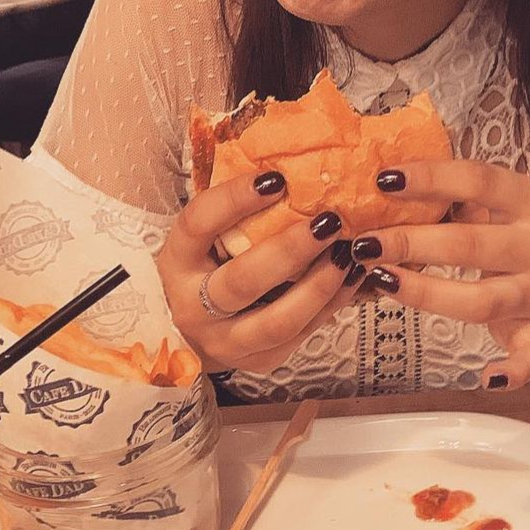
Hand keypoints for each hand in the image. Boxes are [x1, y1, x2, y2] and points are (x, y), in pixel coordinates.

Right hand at [157, 170, 362, 374]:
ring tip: (348, 253)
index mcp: (177, 262)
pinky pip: (303, 334)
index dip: (235, 199)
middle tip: (329, 221)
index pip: (199, 224)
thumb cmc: (203, 269)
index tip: (276, 178)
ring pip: (278, 320)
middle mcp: (194, 307)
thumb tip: (288, 168)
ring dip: (321, 285)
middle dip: (292, 250)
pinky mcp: (259, 361)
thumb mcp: (203, 240)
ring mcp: (226, 341)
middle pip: (243, 281)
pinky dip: (333, 303)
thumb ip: (235, 213)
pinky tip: (353, 276)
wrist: (185, 334)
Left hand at [349, 160, 529, 388]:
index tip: (384, 179)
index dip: (431, 178)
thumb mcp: (493, 200)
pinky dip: (514, 371)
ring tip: (381, 280)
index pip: (479, 181)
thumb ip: (453, 192)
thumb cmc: (507, 227)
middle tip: (366, 242)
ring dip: (427, 293)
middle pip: (470, 244)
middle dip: (412, 243)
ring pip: (482, 300)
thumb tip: (382, 182)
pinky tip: (486, 377)